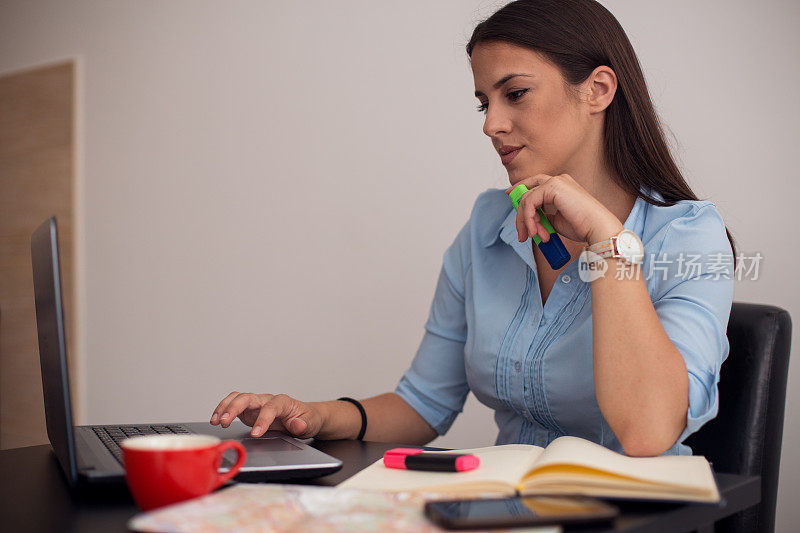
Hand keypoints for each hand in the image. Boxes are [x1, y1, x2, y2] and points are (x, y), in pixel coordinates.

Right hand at [210, 392, 322, 437]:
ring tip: (216, 421)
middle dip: (235, 409)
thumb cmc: (307, 419)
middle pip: (249, 397)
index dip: (262, 419)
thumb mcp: (311, 423)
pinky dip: (223, 410)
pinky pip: (234, 405)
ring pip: (238, 398)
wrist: (305, 417)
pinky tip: (216, 419)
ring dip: (225, 407)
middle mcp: (267, 400)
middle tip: (224, 422)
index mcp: (283, 402)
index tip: (256, 433)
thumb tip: (297, 424)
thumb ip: (304, 424)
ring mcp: (257, 404)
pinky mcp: (249, 411)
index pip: (271, 407)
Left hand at [505, 174, 622, 244]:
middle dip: (520, 214)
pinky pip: (529, 202)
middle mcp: (558, 179)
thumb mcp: (556, 220)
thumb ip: (543, 215)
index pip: (535, 184)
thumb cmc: (582, 226)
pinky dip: (528, 218)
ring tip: (535, 236)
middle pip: (527, 191)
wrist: (596, 228)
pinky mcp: (552, 187)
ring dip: (526, 221)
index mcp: (561, 185)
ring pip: (527, 199)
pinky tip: (536, 231)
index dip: (520, 189)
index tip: (510, 197)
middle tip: (521, 234)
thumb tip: (530, 219)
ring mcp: (556, 181)